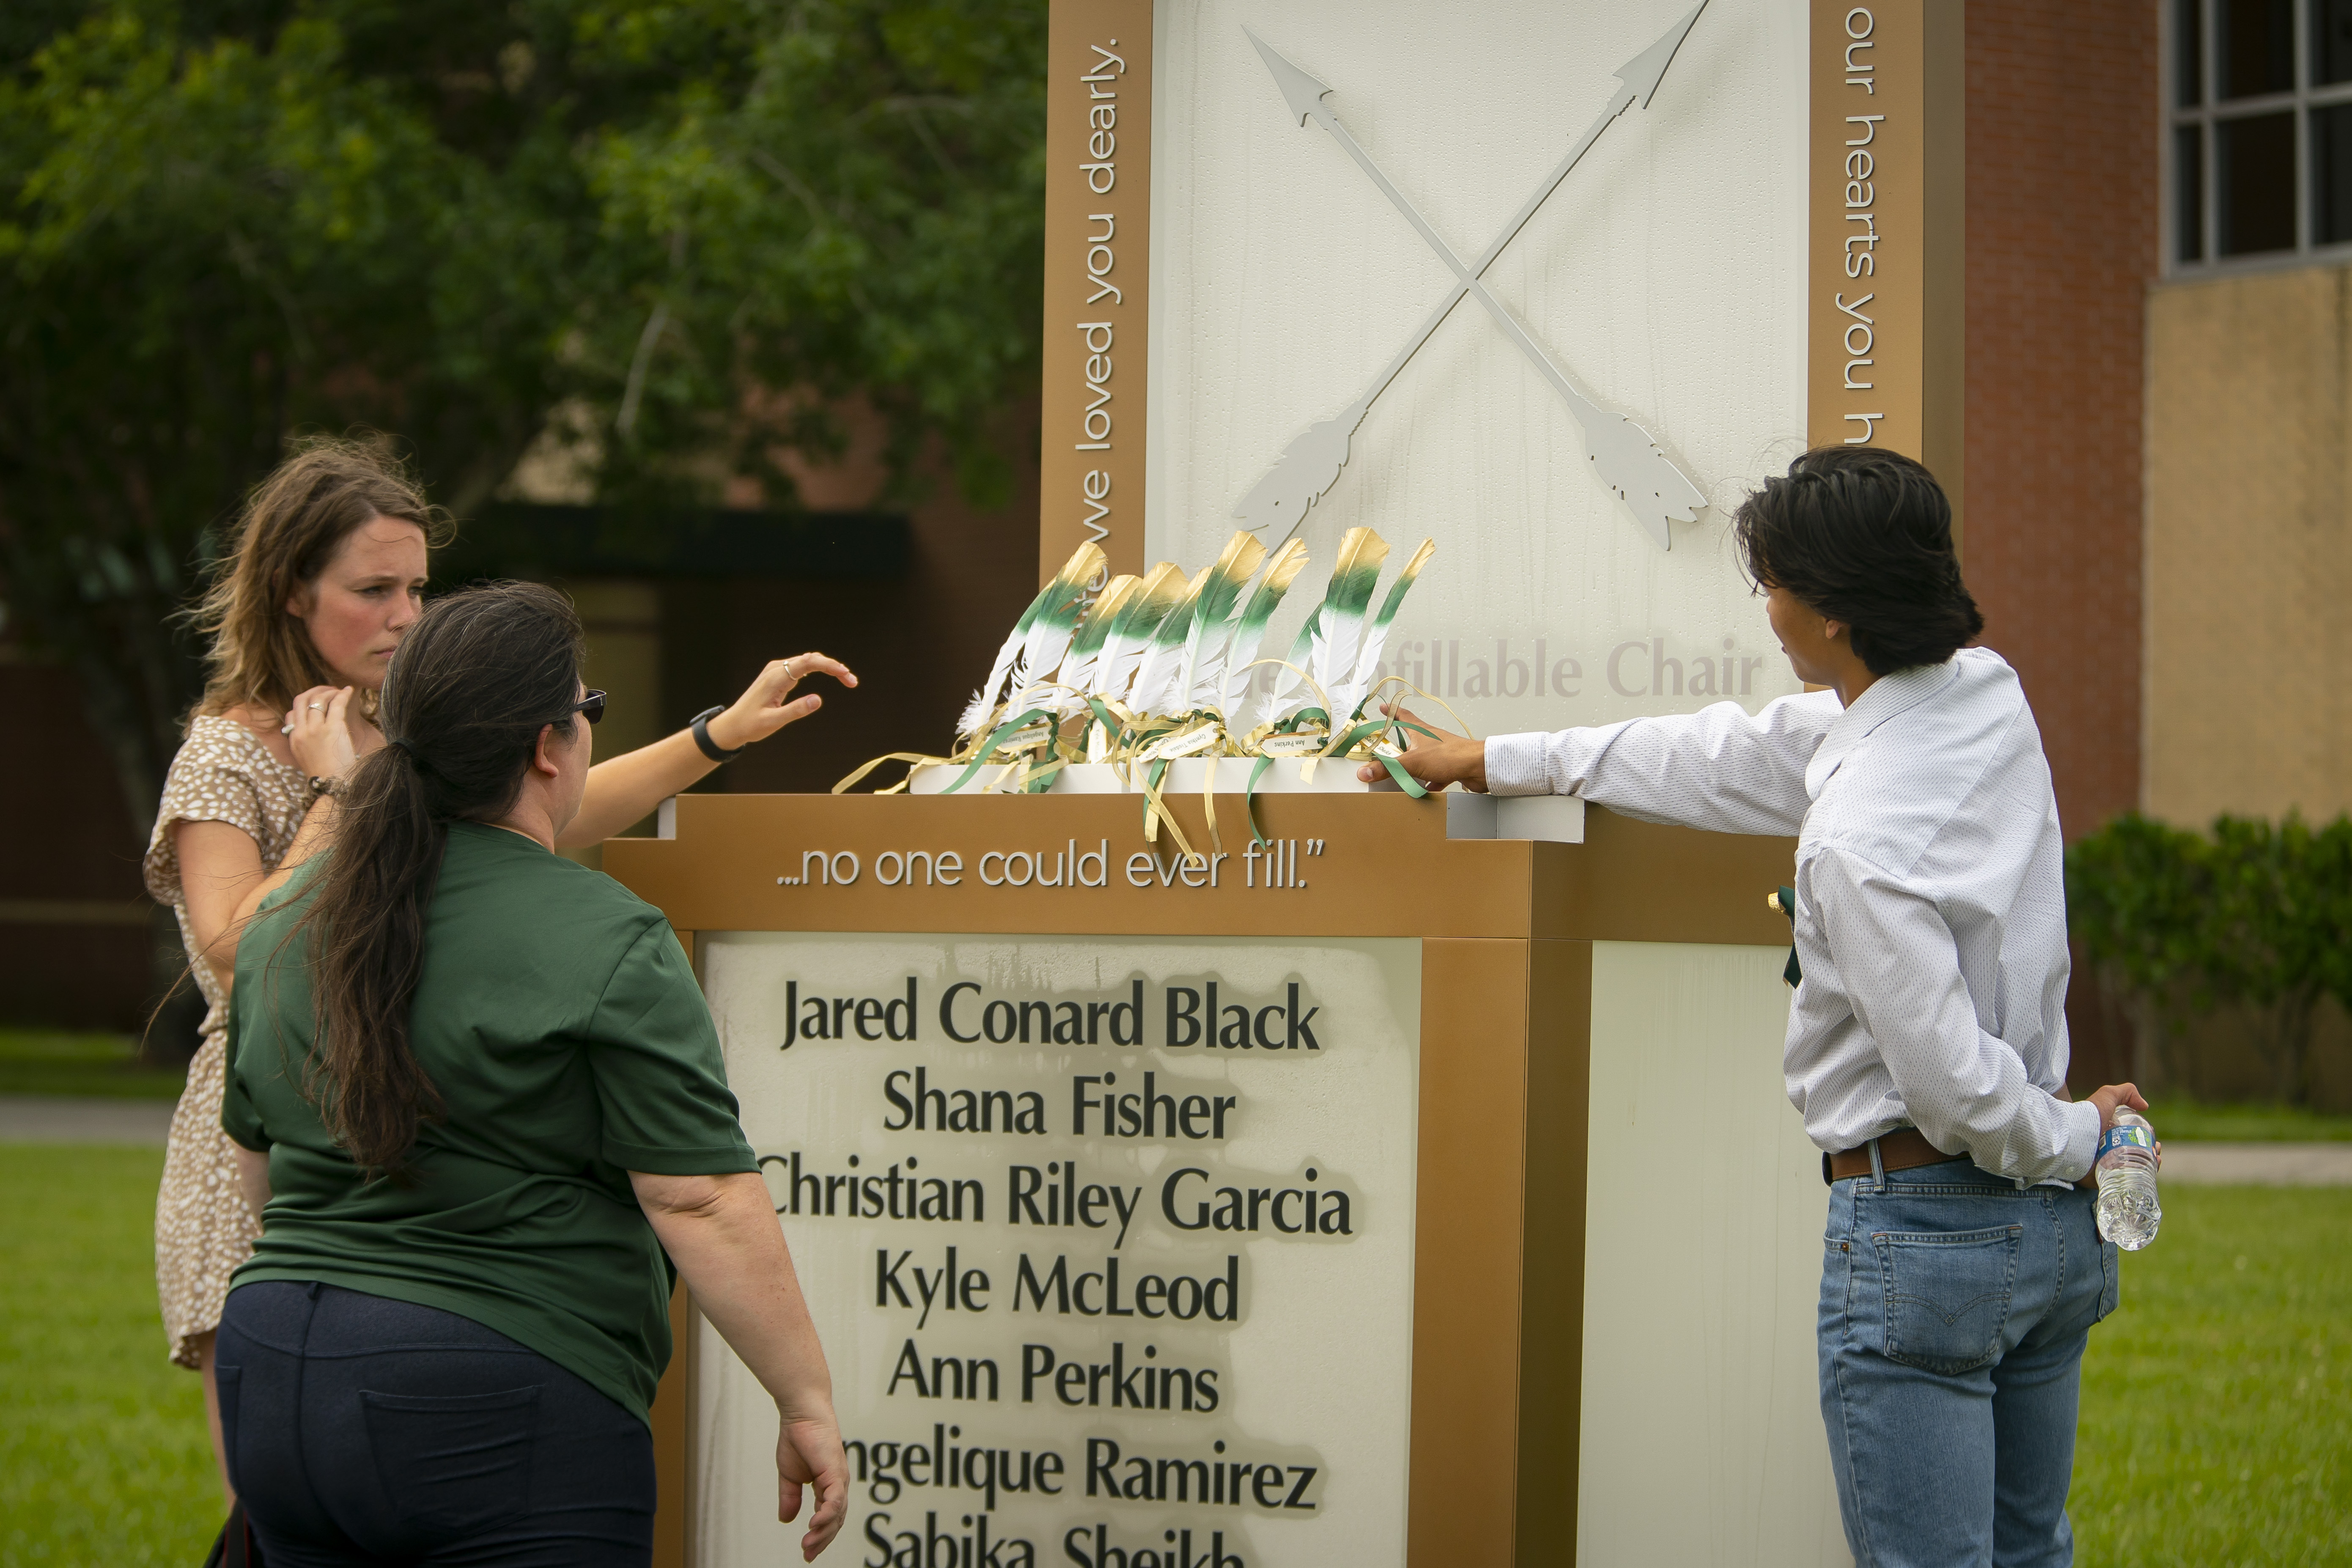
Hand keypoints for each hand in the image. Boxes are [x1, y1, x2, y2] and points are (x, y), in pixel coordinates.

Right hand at [283, 686, 358, 778]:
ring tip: (339, 691)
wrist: (332, 786)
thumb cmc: (327, 776)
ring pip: (318, 699)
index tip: (316, 704)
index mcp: (294, 739)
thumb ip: (308, 744)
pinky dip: (343, 695)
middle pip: (301, 700)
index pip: (291, 714)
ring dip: (329, 691)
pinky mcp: (333, 728)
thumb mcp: (308, 759)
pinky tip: (349, 690)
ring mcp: (316, 729)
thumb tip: (317, 734)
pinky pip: (336, 704)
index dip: (303, 705)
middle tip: (327, 690)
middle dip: (314, 691)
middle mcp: (302, 731)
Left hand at [705, 654, 857, 752]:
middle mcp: (777, 668)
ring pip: (808, 661)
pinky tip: (830, 675)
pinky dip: (819, 669)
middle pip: (812, 659)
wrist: (732, 724)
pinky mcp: (778, 675)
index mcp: (776, 677)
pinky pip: (802, 666)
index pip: (809, 662)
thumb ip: (795, 711)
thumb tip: (818, 700)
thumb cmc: (750, 725)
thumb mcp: (773, 721)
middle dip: (834, 667)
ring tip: (847, 680)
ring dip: (828, 667)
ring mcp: (777, 670)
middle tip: (853, 682)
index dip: (831, 666)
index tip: (847, 677)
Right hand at [776, 1407, 849, 1558]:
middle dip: (822, 1540)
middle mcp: (837, 1483)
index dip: (819, 1535)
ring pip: (837, 1513)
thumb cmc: (798, 1437)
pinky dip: (826, 1514)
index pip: (828, 1516)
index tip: (807, 1551)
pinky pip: (834, 1499)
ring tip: (809, 1546)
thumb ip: (790, 1497)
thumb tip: (787, 1519)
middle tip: (808, 1555)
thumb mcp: (789, 1475)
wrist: (801, 1413)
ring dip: (823, 1532)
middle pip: (836, 1519)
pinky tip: (814, 1525)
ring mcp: (838, 1477)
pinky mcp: (835, 1471)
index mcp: (828, 1484)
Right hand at [1353, 702, 1486, 791]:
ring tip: (1404, 773)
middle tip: (1389, 746)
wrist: (1478, 767)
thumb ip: (1387, 768)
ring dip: (1415, 765)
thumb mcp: (1412, 762)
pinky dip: (1430, 782)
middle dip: (1401, 742)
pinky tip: (1426, 789)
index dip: (1393, 711)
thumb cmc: (1450, 756)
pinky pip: (1437, 775)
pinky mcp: (1451, 767)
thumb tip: (1365, 771)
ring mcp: (1442, 753)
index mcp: (1421, 731)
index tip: (1385, 707)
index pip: (1403, 716)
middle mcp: (1432, 740)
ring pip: (1424, 757)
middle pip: (1413, 737)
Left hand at [2078, 1081, 2160, 1183]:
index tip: (2157, 1144)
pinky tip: (2148, 1173)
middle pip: (2134, 1157)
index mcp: (2108, 1136)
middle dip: (2151, 1156)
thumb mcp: (2107, 1096)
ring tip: (2156, 1161)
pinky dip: (2137, 1179)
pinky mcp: (2099, 1179)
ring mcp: (2102, 1166)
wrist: (2074, 1136)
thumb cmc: (2090, 1116)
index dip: (2148, 1143)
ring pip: (2131, 1170)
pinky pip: (2121, 1183)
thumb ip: (2125, 1092)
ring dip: (2148, 1167)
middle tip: (2157, 1153)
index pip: (2132, 1142)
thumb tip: (2144, 1106)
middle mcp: (2105, 1151)